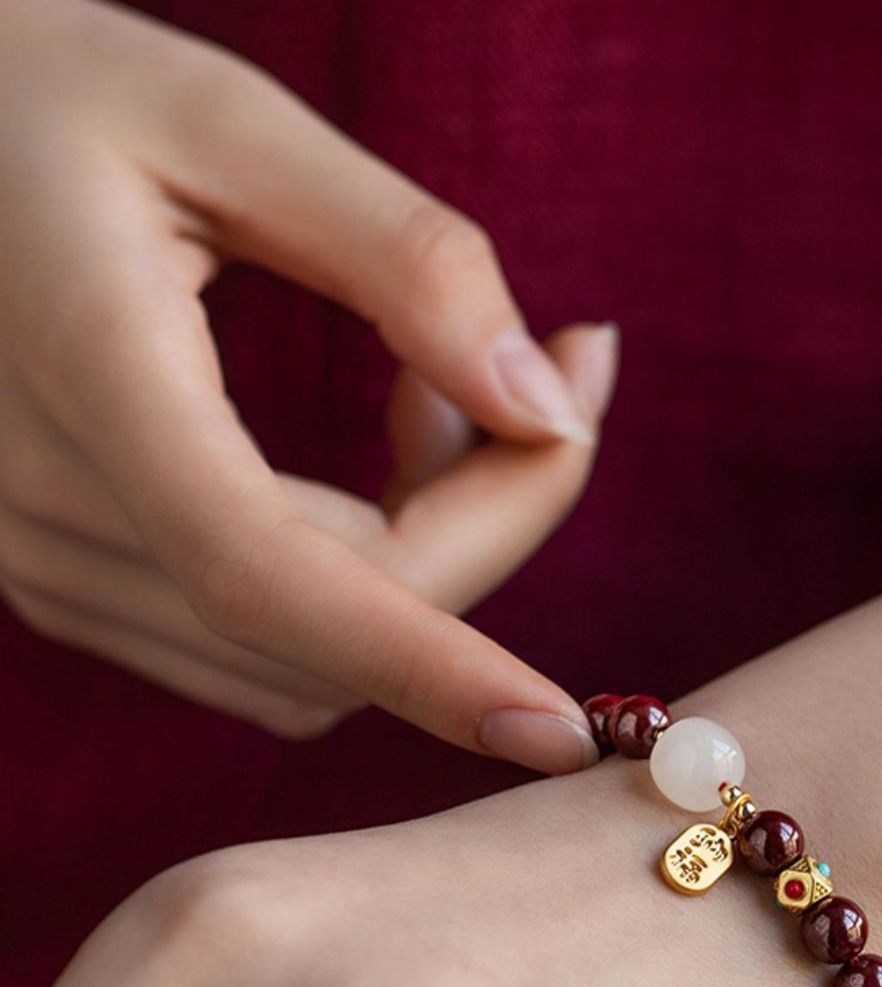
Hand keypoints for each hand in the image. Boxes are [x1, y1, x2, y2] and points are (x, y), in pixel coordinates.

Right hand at [0, 0, 613, 769]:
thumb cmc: (45, 99)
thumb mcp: (226, 118)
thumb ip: (405, 262)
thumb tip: (546, 407)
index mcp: (88, 379)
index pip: (270, 586)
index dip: (429, 669)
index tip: (561, 727)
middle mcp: (49, 509)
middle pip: (337, 616)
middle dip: (494, 520)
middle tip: (566, 372)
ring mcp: (49, 561)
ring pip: (312, 654)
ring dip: (440, 548)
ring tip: (449, 389)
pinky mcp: (72, 574)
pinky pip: (268, 640)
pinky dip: (374, 577)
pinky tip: (390, 452)